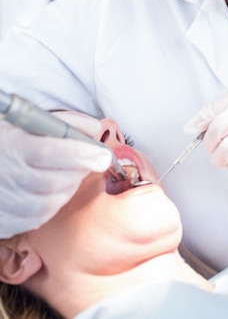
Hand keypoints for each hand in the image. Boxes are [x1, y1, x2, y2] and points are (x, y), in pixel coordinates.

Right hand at [0, 112, 111, 237]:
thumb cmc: (9, 142)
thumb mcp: (29, 123)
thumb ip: (64, 122)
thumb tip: (95, 128)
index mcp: (11, 145)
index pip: (48, 152)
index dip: (80, 155)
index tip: (102, 155)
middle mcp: (6, 175)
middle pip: (53, 181)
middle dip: (80, 172)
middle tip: (90, 162)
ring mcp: (3, 201)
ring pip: (49, 204)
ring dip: (68, 189)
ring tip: (70, 174)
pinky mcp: (3, 221)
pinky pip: (37, 219)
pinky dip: (52, 205)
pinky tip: (53, 191)